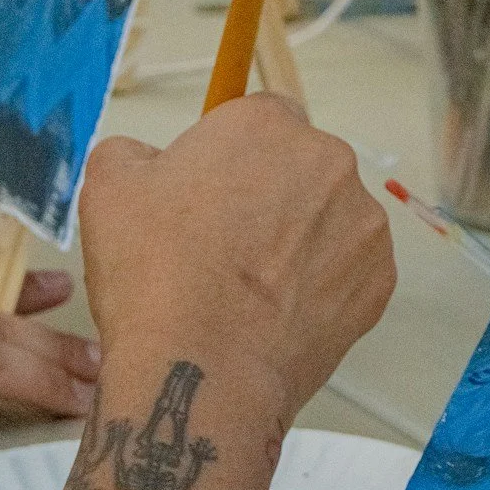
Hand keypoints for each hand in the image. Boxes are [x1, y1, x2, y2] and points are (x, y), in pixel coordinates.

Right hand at [80, 95, 394, 419]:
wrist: (203, 370)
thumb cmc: (155, 274)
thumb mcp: (109, 187)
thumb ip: (135, 152)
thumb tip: (151, 161)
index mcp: (267, 125)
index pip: (257, 120)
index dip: (228, 158)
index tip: (206, 197)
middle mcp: (329, 161)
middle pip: (299, 167)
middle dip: (270, 197)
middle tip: (224, 247)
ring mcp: (363, 223)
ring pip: (329, 219)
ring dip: (300, 240)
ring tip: (252, 289)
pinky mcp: (380, 280)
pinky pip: (348, 269)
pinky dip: (322, 285)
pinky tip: (280, 313)